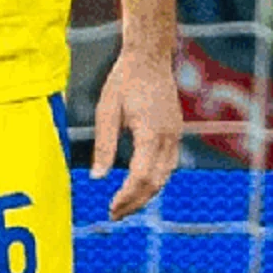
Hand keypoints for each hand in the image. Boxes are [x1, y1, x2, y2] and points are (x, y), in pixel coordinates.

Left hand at [86, 44, 182, 219]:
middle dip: (136, 202)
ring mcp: (176, 134)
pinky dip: (155, 179)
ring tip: (126, 204)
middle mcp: (169, 137)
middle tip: (115, 215)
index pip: (141, 176)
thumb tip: (96, 178)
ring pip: (166, 175)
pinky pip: (169, 164)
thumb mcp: (106, 112)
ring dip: (147, 193)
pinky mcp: (175, 131)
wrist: (150, 57)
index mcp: (151, 133)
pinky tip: (140, 183)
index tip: (110, 209)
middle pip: (156, 181)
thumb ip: (104, 146)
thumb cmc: (124, 81)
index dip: (127, 197)